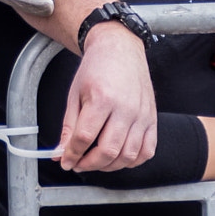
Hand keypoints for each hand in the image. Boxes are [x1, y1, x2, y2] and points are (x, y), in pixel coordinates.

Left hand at [59, 23, 157, 171]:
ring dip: (109, 166)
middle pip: (108, 151)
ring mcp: (142, 115)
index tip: (65, 161)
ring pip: (128, 156)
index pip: (85, 137)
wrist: (120, 48)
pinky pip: (147, 151)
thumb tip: (62, 152)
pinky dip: (133, 161)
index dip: (72, 154)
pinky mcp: (152, 119)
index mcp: (102, 98)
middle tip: (78, 163)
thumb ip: (69, 125)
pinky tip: (119, 157)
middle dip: (89, 164)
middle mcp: (125, 108)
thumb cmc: (97, 67)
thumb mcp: (75, 92)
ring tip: (95, 161)